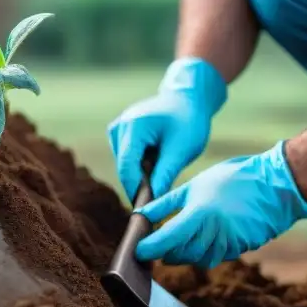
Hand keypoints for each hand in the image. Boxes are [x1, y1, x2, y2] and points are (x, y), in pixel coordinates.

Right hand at [107, 58, 226, 200]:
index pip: (127, 165)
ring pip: (124, 163)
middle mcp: (120, 126)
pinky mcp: (119, 132)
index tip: (145, 208)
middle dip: (138, 183)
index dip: (134, 188)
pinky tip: (155, 160)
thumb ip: (166, 173)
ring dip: (139, 173)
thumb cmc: (189, 121)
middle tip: (157, 198)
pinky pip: (126, 156)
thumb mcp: (182, 149)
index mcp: (134, 126)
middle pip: (123, 166)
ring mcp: (117, 128)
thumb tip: (154, 200)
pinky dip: (139, 164)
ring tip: (161, 172)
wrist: (188, 99)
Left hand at [134, 141, 306, 267]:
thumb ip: (166, 203)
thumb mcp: (195, 185)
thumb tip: (141, 215)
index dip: (150, 249)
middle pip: (181, 254)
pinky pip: (217, 256)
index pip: (167, 240)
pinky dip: (205, 251)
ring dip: (185, 254)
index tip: (138, 252)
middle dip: (166, 252)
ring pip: (198, 259)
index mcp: (200, 213)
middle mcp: (214, 232)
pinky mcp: (242, 248)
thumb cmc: (232, 179)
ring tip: (177, 242)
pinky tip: (203, 239)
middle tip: (154, 246)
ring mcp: (230, 243)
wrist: (276, 184)